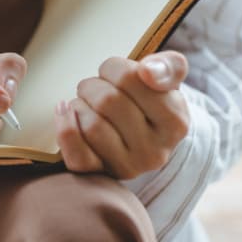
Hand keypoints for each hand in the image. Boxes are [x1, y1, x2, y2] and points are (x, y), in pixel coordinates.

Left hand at [53, 51, 189, 178]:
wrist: (142, 137)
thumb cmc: (150, 100)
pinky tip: (65, 111)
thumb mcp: (167, 79)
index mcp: (175, 122)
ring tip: (87, 102)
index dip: (114, 67)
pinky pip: (76, 155)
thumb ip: (167, 66)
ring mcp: (129, 167)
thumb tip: (148, 71)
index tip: (115, 71)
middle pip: (107, 101)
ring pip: (90, 125)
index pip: (130, 78)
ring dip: (79, 104)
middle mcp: (155, 151)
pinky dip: (65, 128)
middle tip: (97, 87)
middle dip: (94, 85)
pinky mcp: (102, 175)